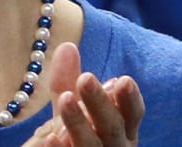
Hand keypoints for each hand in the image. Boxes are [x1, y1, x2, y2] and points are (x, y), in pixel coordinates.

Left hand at [23, 42, 144, 145]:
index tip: (123, 79)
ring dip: (79, 123)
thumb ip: (70, 80)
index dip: (130, 99)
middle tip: (85, 78)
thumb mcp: (72, 107)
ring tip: (66, 99)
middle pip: (112, 127)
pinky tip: (48, 137)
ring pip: (91, 145)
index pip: (132, 114)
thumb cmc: (75, 137)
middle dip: (100, 103)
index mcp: (123, 130)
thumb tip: (67, 45)